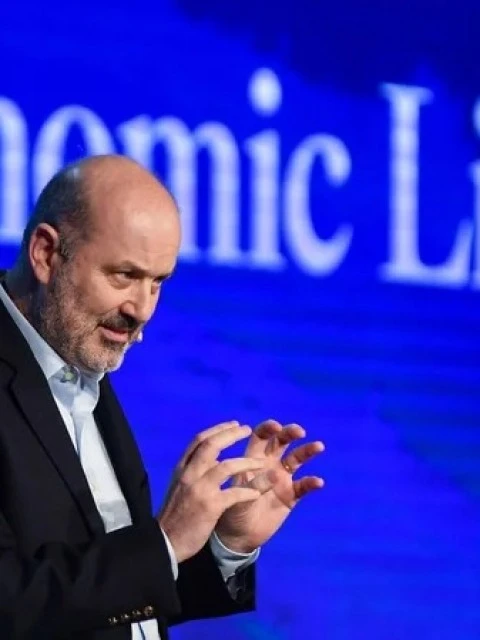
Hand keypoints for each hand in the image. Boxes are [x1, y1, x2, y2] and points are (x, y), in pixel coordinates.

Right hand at [157, 421, 264, 562]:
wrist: (165, 542)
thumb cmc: (175, 515)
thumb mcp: (179, 486)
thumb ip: (193, 470)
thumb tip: (212, 458)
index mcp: (181, 468)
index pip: (199, 440)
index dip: (218, 430)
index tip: (234, 424)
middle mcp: (189, 474)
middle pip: (212, 445)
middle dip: (231, 434)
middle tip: (247, 430)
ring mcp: (200, 489)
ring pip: (226, 466)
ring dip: (247, 463)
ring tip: (261, 463)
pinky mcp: (210, 507)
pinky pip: (234, 494)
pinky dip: (247, 491)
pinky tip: (256, 493)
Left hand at [215, 419, 324, 552]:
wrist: (237, 536)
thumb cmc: (231, 510)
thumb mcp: (237, 495)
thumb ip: (253, 484)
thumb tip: (275, 475)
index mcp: (252, 459)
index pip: (261, 436)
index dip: (268, 428)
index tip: (276, 426)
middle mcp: (269, 464)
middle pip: (281, 442)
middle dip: (290, 433)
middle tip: (299, 431)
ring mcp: (282, 479)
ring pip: (296, 459)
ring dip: (307, 450)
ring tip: (318, 446)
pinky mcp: (291, 496)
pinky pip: (303, 486)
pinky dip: (311, 483)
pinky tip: (318, 482)